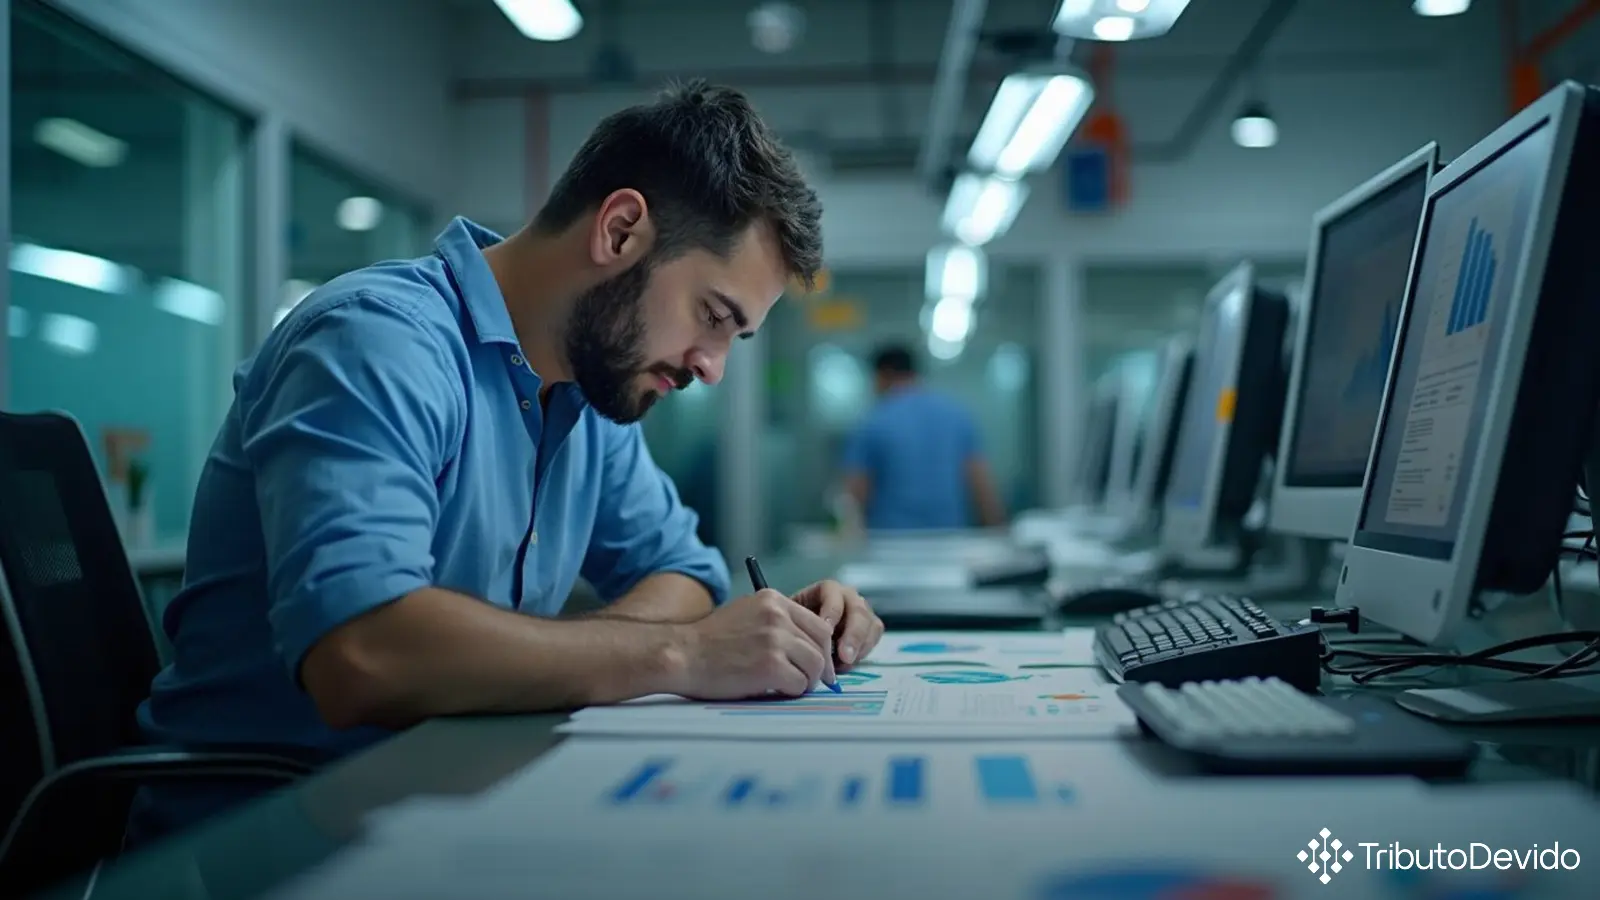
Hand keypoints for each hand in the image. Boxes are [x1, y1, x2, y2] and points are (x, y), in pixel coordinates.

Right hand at [669, 590, 835, 699]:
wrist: (681, 655)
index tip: (818, 663)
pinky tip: (775, 691)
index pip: (817, 623)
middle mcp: (777, 615)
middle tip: (815, 681)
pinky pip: (798, 684)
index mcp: (773, 600)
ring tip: (791, 686)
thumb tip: (806, 645)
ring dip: (807, 681)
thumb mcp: (746, 614)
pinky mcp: (770, 666)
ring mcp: (774, 639)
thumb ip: (776, 622)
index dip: (822, 647)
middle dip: (821, 666)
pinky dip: (791, 692)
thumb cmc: (709, 642)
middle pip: (822, 643)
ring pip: (814, 665)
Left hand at [789, 580, 883, 667]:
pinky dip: (864, 652)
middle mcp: (847, 597)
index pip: (833, 592)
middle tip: (845, 657)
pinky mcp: (869, 629)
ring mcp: (861, 612)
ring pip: (871, 624)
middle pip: (858, 610)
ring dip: (860, 645)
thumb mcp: (792, 623)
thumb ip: (800, 628)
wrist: (801, 638)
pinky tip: (847, 664)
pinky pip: (874, 638)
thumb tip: (811, 643)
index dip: (832, 610)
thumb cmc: (794, 629)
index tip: (826, 631)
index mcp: (826, 590)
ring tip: (843, 664)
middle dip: (853, 635)